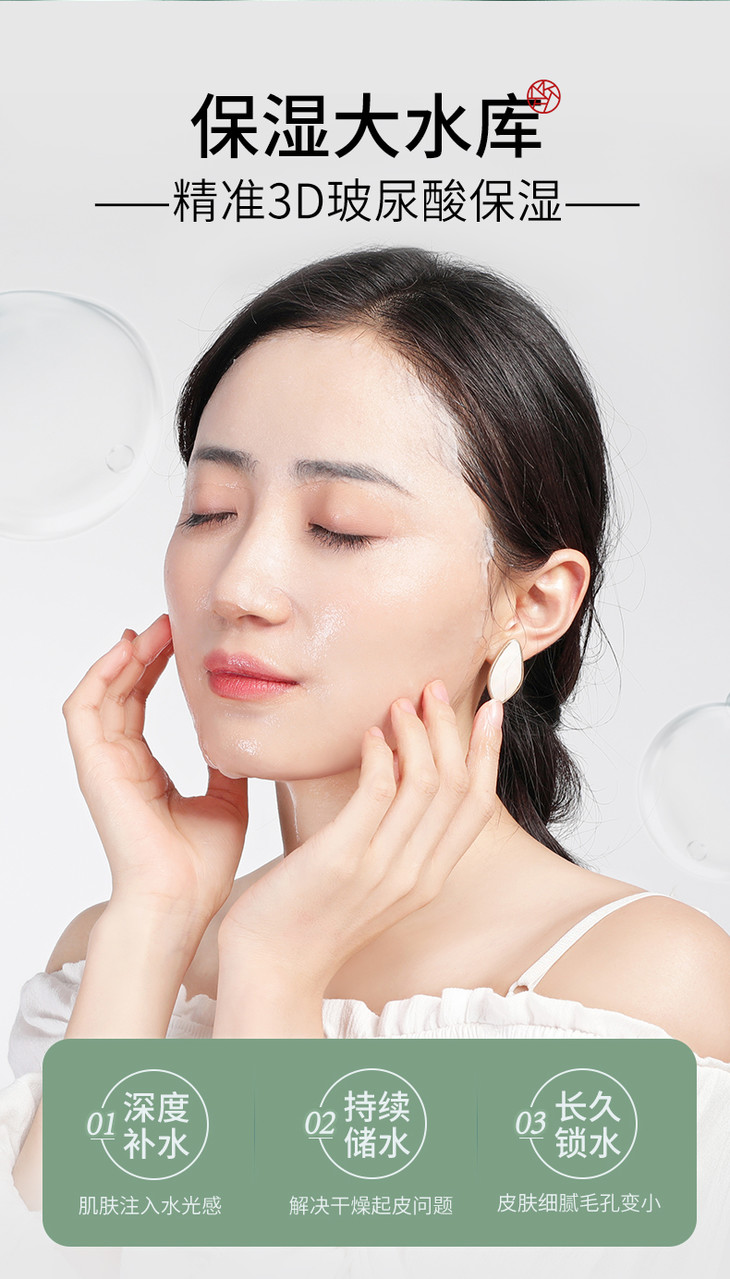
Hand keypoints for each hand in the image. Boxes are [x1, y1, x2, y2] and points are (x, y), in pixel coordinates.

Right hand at [62, 613, 247, 926]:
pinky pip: (83, 709)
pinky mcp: (94, 768)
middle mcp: (119, 764)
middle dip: (143, 653)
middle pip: (121, 691)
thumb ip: (226, 766)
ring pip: (101, 693)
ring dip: (124, 657)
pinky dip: (101, 675)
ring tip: (153, 629)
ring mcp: (103, 765)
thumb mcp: (227, 800)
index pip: (141, 704)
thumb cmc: (201, 865)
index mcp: (144, 772)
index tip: (180, 640)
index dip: (156, 668)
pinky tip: (128, 650)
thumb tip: (242, 736)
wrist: (181, 900)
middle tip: (170, 621)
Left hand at [217, 682, 502, 988]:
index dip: (489, 754)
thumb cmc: (311, 916)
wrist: (271, 967)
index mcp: (428, 878)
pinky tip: (369, 733)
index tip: (490, 711)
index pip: (478, 807)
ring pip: (426, 783)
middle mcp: (416, 875)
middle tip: (435, 688)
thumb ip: (393, 835)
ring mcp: (383, 868)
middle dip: (453, 728)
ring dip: (418, 732)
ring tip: (401, 702)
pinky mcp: (343, 859)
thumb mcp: (370, 877)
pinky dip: (380, 754)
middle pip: (458, 786)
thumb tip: (400, 772)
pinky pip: (377, 792)